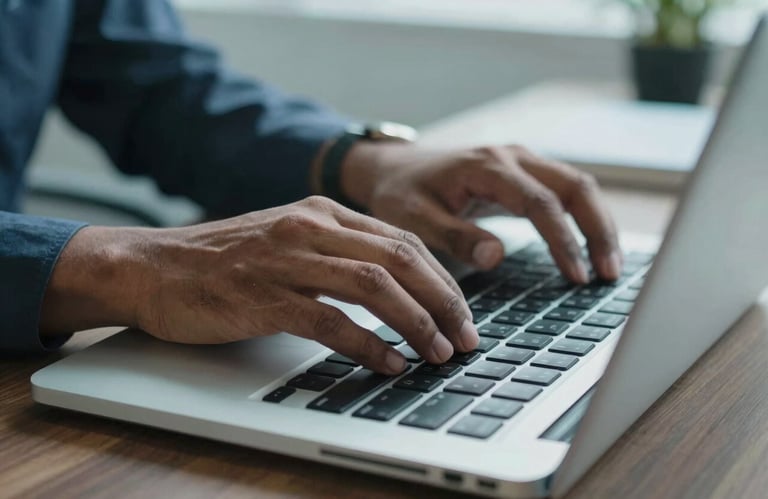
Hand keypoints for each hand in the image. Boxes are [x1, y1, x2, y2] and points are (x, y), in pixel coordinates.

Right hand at [41, 197, 477, 373]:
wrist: (153, 266)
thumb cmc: (224, 261)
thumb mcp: (290, 240)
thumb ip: (338, 253)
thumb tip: (397, 287)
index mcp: (323, 212)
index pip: (403, 241)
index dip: (443, 280)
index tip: (462, 313)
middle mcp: (311, 227)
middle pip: (400, 259)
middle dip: (443, 302)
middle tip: (464, 337)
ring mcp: (286, 259)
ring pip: (374, 286)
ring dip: (415, 323)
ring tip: (436, 353)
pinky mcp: (263, 295)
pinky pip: (330, 321)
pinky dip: (367, 345)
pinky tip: (387, 363)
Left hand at [340, 143, 621, 281]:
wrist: (393, 169)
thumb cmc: (401, 194)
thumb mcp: (414, 219)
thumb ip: (454, 236)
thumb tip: (496, 257)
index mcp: (485, 167)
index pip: (541, 202)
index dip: (564, 240)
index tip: (577, 276)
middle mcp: (511, 157)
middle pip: (575, 186)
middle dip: (598, 230)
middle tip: (609, 273)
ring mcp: (521, 162)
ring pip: (578, 186)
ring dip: (598, 224)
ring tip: (609, 267)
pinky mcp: (523, 174)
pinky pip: (565, 191)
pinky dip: (584, 218)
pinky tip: (591, 248)